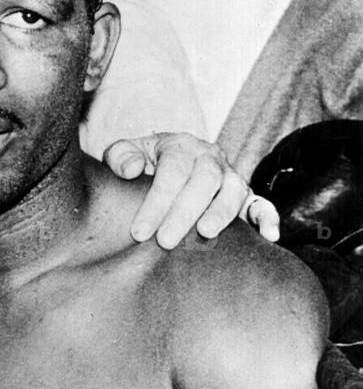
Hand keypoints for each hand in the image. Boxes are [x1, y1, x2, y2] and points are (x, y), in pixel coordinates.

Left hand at [103, 132, 279, 248]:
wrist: (166, 161)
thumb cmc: (143, 164)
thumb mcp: (125, 153)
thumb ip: (120, 157)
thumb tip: (131, 170)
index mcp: (180, 146)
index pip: (172, 172)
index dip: (156, 202)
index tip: (139, 232)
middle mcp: (209, 159)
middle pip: (204, 180)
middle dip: (185, 212)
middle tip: (165, 241)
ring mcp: (230, 177)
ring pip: (234, 189)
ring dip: (222, 212)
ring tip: (206, 233)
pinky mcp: (244, 196)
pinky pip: (261, 203)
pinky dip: (268, 217)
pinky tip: (268, 236)